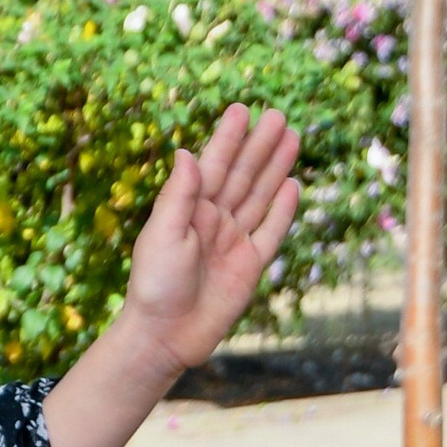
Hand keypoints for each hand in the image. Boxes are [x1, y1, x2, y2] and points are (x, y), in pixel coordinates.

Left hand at [121, 102, 301, 373]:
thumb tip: (188, 152)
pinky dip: (281, 210)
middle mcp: (212, 221)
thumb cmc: (154, 285)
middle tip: (278, 115)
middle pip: (241, 176)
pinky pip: (270, 232)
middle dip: (260, 146)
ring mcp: (232, 242)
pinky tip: (292, 185)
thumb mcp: (162, 235)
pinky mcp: (250, 267)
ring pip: (259, 197)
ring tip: (292, 137)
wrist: (166, 336)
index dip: (227, 139)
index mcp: (188, 210)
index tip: (241, 109)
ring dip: (275, 168)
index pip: (212, 166)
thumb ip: (178, 195)